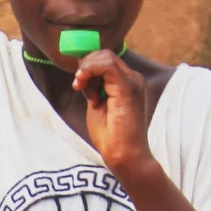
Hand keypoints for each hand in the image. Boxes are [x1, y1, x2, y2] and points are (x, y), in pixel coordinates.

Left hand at [71, 49, 155, 182]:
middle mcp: (133, 78)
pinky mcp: (127, 88)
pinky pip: (107, 65)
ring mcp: (133, 82)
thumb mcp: (97, 104)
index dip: (87, 65)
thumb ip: (93, 87)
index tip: (77, 82)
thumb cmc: (111, 136)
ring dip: (86, 69)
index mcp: (126, 82)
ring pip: (105, 57)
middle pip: (104, 55)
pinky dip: (90, 70)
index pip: (105, 59)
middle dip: (85, 66)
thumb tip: (83, 72)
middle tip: (78, 85)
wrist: (124, 155)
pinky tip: (82, 84)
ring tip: (81, 88)